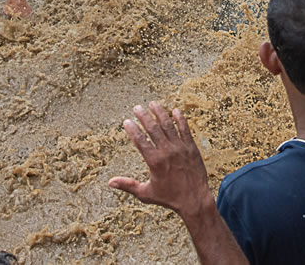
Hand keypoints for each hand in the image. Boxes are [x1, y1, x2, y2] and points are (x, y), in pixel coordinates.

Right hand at [108, 102, 213, 217]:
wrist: (194, 200)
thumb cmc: (169, 198)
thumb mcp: (146, 194)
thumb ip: (128, 185)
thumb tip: (110, 182)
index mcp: (154, 162)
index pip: (140, 141)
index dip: (132, 129)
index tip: (126, 121)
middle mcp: (167, 152)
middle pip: (153, 129)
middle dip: (143, 116)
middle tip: (137, 108)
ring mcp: (180, 148)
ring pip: (169, 126)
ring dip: (160, 113)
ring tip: (153, 104)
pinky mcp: (191, 148)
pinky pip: (185, 130)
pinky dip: (180, 119)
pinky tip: (175, 111)